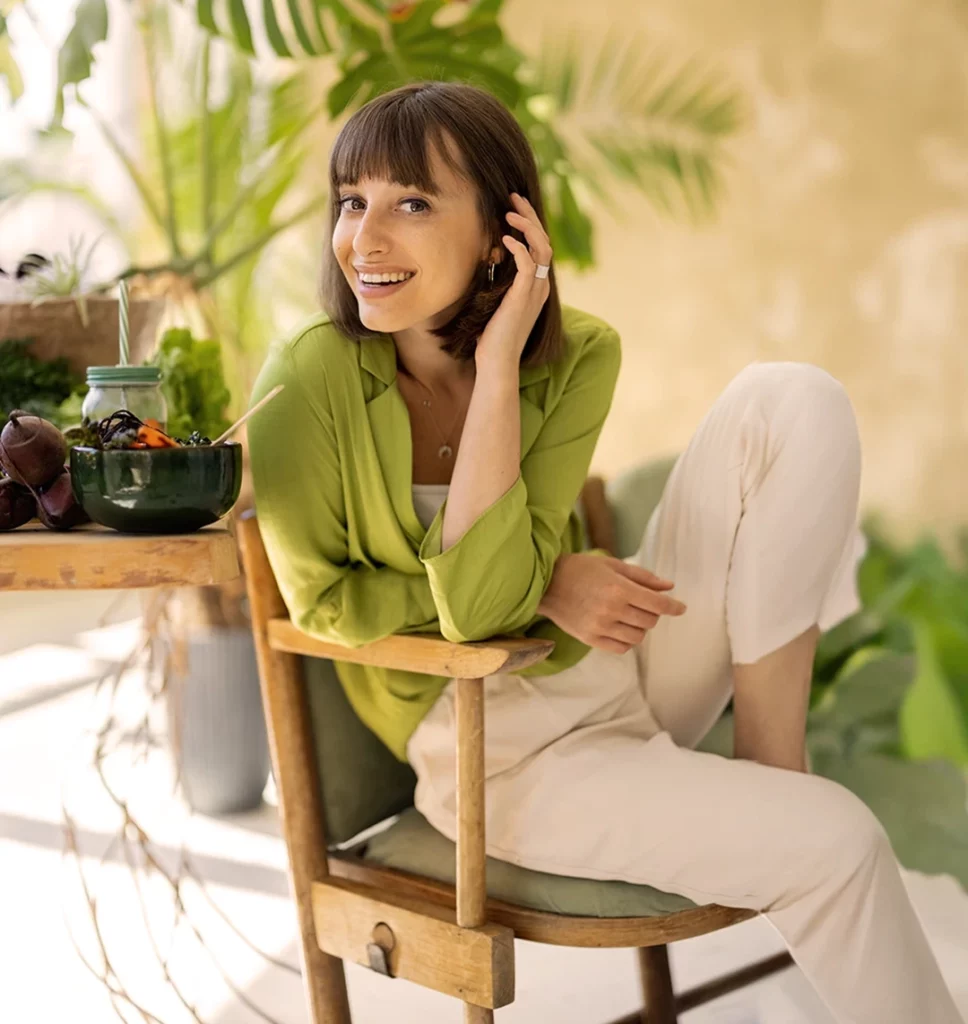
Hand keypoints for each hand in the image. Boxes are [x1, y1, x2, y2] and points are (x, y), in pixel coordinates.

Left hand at [474, 192, 551, 370]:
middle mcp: (540, 285)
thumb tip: (490, 257)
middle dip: (530, 216)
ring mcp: (535, 291)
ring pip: (541, 248)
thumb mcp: (497, 301)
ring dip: (526, 227)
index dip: (529, 224)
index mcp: (536, 286)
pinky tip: (503, 239)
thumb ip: (500, 280)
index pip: (540, 246)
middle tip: (513, 198)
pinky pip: (527, 264)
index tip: (513, 208)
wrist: (497, 361)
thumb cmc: (492, 336)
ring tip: (509, 213)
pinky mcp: (523, 296)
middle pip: (544, 241)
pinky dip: (518, 248)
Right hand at [538, 553, 686, 654]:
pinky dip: (627, 639)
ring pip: (638, 637)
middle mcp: (611, 610)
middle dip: (653, 612)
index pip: (658, 604)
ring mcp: (600, 627)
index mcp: (618, 589)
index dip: (674, 607)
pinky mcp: (590, 639)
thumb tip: (669, 587)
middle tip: (643, 603)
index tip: (681, 608)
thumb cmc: (581, 569)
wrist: (546, 584)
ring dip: (640, 627)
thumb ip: (643, 577)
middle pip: (650, 621)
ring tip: (629, 615)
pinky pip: (621, 647)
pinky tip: (620, 627)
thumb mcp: (612, 565)